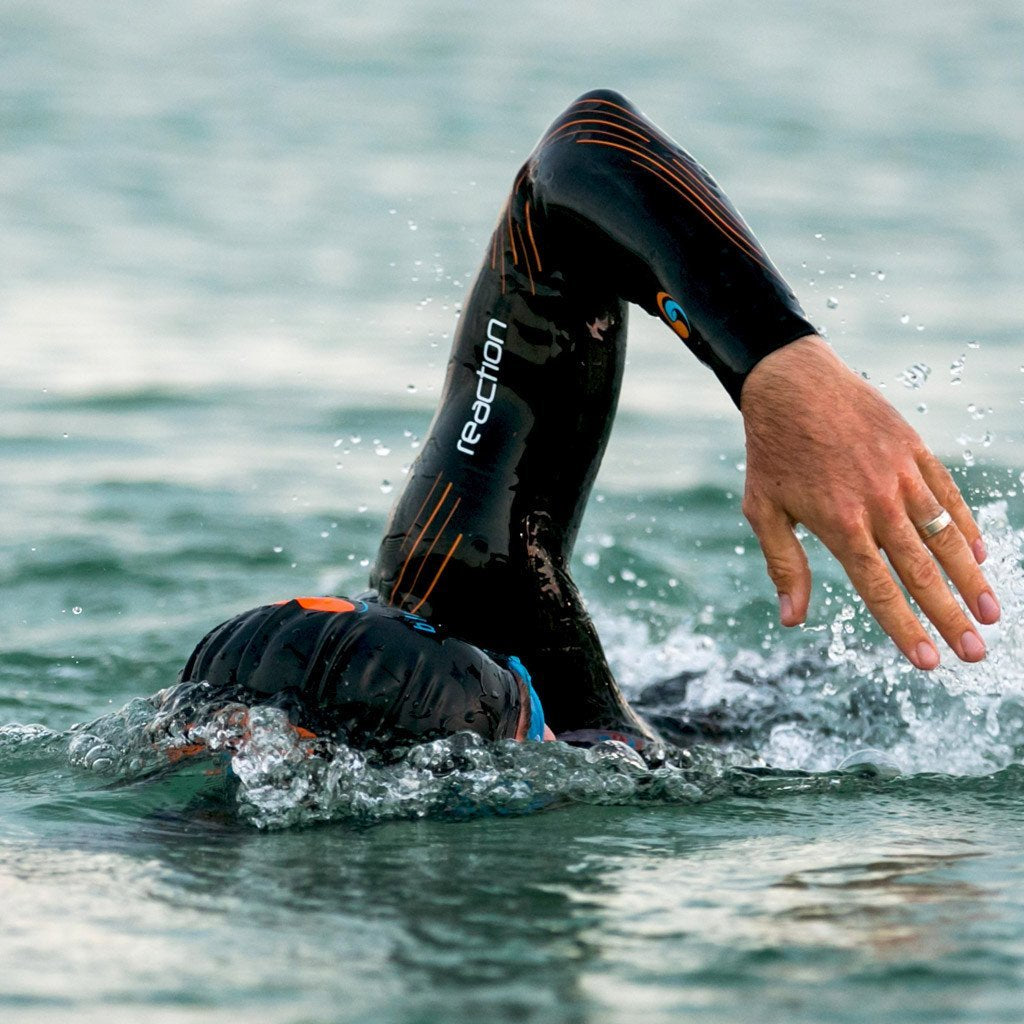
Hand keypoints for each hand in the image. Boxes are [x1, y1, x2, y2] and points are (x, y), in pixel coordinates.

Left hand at [740, 335, 999, 668]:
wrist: (792, 384)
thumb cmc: (773, 452)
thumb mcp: (764, 511)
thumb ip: (785, 565)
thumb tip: (792, 619)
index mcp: (839, 523)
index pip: (878, 587)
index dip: (904, 627)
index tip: (928, 662)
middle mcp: (877, 503)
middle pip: (920, 571)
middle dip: (949, 616)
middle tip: (975, 653)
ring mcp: (900, 475)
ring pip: (944, 536)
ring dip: (969, 578)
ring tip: (990, 614)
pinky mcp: (914, 450)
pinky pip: (947, 494)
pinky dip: (965, 527)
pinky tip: (980, 555)